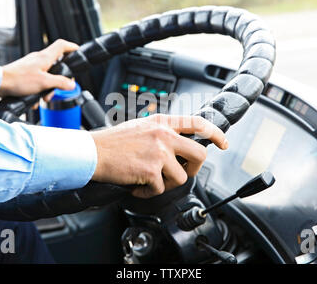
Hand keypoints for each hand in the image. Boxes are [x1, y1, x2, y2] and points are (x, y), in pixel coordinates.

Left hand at [0, 39, 78, 96]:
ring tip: (43, 96)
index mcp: (45, 57)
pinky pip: (38, 80)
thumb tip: (71, 84)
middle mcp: (39, 59)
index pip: (62, 45)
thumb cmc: (18, 80)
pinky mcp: (26, 72)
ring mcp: (32, 65)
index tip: (78, 52)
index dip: (72, 47)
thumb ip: (60, 82)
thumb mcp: (44, 83)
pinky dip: (38, 90)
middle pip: (57, 64)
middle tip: (60, 88)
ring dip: (48, 87)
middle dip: (60, 78)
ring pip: (47, 75)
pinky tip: (34, 98)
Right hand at [90, 114, 228, 197]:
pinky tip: (136, 185)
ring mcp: (159, 152)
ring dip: (166, 183)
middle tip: (181, 171)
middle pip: (200, 154)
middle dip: (194, 168)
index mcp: (162, 122)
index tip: (223, 142)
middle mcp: (164, 135)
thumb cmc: (113, 141)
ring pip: (181, 177)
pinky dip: (148, 192)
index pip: (198, 123)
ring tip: (148, 179)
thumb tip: (179, 146)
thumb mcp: (141, 126)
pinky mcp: (151, 171)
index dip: (216, 133)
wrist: (92, 152)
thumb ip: (162, 132)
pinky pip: (160, 189)